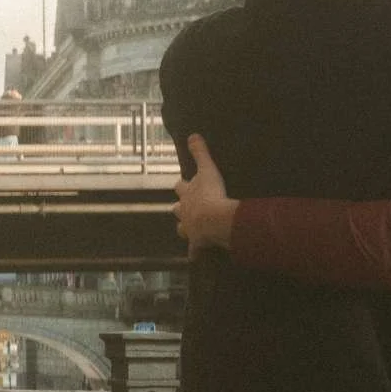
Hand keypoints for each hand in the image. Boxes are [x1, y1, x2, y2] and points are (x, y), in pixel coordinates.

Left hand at [173, 134, 238, 253]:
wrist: (213, 220)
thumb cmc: (211, 194)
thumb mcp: (207, 169)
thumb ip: (200, 153)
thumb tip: (192, 135)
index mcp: (186, 194)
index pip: (180, 186)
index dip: (182, 185)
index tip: (182, 184)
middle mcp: (184, 211)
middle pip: (177, 208)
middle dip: (180, 207)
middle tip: (186, 206)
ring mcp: (189, 229)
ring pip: (181, 228)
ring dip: (185, 227)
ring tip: (191, 228)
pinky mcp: (196, 244)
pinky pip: (193, 251)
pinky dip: (194, 253)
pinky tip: (195, 256)